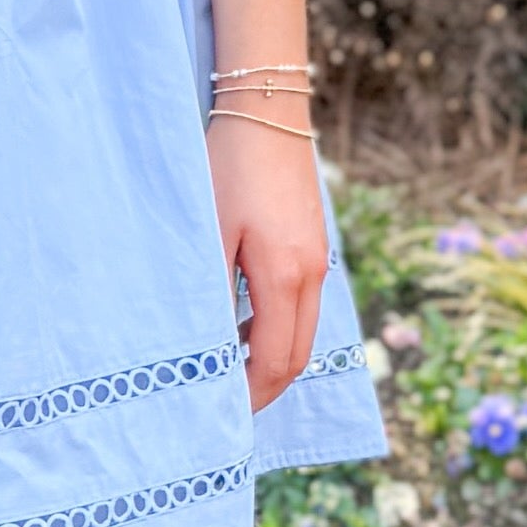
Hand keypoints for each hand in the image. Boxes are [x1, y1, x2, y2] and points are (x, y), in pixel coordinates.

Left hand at [206, 116, 326, 413]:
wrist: (266, 111)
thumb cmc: (227, 168)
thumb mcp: (209, 233)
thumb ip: (212, 293)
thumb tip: (209, 347)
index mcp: (286, 276)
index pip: (277, 361)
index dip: (252, 395)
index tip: (222, 416)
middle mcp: (311, 274)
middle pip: (297, 355)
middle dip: (264, 386)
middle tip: (225, 405)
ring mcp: (317, 259)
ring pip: (301, 330)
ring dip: (269, 356)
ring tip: (227, 368)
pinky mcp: (311, 245)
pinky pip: (300, 304)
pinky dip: (275, 327)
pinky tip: (240, 323)